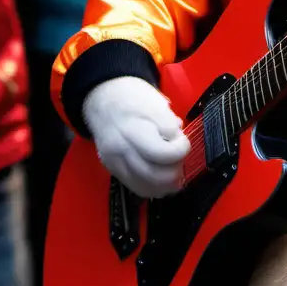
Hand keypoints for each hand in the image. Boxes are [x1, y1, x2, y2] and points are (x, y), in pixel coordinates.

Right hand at [82, 76, 189, 197]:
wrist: (102, 99)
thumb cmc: (131, 97)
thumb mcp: (154, 101)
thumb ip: (169, 123)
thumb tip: (178, 140)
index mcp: (133, 129)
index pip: (162, 154)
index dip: (180, 151)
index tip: (184, 142)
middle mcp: (120, 149)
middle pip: (154, 175)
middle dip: (175, 171)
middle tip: (181, 160)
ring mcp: (114, 162)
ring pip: (145, 186)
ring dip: (166, 185)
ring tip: (176, 173)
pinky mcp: (113, 169)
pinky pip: (136, 187)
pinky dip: (153, 188)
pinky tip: (162, 180)